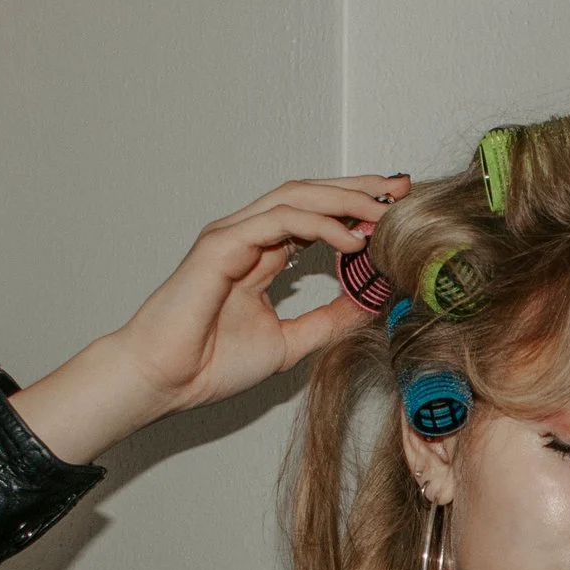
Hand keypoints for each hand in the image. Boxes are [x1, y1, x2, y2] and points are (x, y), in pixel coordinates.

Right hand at [10, 174, 408, 463]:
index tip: (397, 212)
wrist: (166, 381)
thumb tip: (371, 304)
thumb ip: (329, 320)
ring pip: (296, 197)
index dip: (354, 208)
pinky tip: (351, 239)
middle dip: (357, 188)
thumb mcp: (291, 342)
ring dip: (344, 199)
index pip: (314, 215)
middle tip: (402, 191)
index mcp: (259, 254)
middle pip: (310, 194)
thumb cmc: (210, 364)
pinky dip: (320, 224)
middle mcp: (247, 236)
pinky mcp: (222, 243)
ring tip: (384, 211)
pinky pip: (279, 220)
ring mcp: (233, 235)